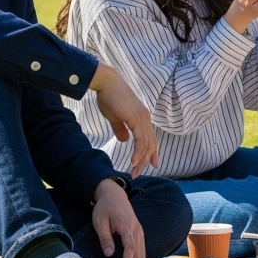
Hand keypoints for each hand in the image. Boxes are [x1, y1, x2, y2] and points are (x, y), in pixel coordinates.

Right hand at [88, 62, 157, 177]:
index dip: (151, 153)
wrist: (106, 83)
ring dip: (141, 160)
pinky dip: (138, 152)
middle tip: (137, 174)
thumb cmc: (109, 97)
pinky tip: (134, 162)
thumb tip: (124, 139)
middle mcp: (146, 119)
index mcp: (142, 119)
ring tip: (134, 172)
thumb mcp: (115, 117)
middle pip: (150, 144)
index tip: (150, 165)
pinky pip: (141, 140)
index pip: (150, 139)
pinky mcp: (137, 119)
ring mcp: (143, 119)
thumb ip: (121, 128)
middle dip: (145, 161)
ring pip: (147, 145)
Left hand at [91, 178, 145, 257]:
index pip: (131, 248)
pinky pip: (141, 249)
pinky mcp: (139, 233)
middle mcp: (137, 230)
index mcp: (127, 227)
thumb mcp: (100, 222)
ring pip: (142, 253)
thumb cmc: (105, 208)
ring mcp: (140, 231)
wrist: (114, 195)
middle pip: (139, 254)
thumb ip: (105, 239)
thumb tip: (110, 255)